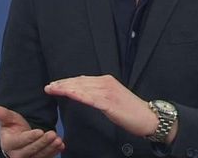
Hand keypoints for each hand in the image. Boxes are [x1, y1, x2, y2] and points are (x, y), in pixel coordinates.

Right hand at [0, 105, 64, 157]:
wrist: (16, 142)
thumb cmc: (13, 129)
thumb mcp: (8, 120)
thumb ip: (4, 115)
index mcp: (9, 143)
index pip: (20, 141)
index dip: (30, 137)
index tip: (40, 131)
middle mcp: (17, 155)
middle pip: (31, 150)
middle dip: (43, 142)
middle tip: (53, 134)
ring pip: (39, 156)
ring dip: (50, 148)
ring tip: (58, 140)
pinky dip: (54, 153)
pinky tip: (61, 146)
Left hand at [44, 75, 159, 137]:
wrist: (148, 117)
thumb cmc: (131, 111)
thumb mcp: (113, 99)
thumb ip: (99, 95)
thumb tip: (84, 94)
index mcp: (106, 81)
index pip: (82, 80)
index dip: (67, 82)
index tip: (55, 85)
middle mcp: (106, 82)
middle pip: (79, 82)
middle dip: (62, 84)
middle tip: (48, 87)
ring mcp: (108, 91)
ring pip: (81, 88)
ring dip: (65, 88)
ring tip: (53, 89)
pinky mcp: (109, 102)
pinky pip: (90, 98)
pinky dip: (77, 95)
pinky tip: (68, 94)